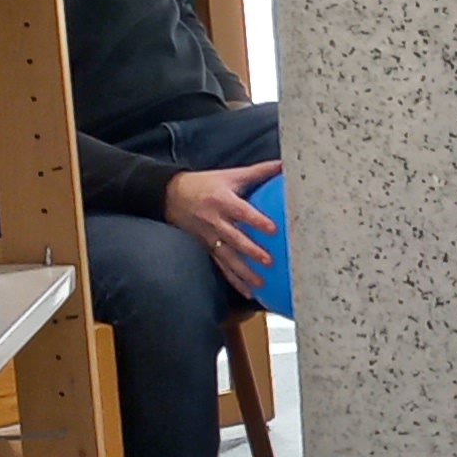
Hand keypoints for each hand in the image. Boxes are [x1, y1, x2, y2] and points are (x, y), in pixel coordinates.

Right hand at [163, 159, 281, 295]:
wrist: (171, 195)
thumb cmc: (206, 184)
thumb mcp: (231, 174)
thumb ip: (259, 171)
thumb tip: (285, 164)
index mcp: (222, 200)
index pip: (241, 211)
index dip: (256, 220)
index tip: (273, 229)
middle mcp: (214, 220)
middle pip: (234, 238)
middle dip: (250, 250)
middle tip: (268, 261)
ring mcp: (208, 237)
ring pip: (227, 257)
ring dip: (243, 272)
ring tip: (260, 283)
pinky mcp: (205, 248)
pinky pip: (220, 266)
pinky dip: (234, 281)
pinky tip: (249, 292)